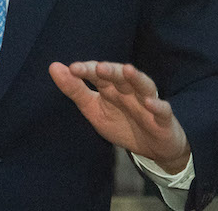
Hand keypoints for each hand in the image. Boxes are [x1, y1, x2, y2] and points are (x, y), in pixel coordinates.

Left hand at [48, 60, 189, 173]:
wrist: (153, 149)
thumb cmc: (122, 124)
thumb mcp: (94, 110)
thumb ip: (75, 90)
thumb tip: (53, 66)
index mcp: (111, 87)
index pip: (98, 74)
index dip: (87, 70)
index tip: (72, 69)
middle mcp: (129, 90)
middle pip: (120, 76)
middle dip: (110, 70)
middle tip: (99, 67)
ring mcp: (148, 103)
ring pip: (143, 86)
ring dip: (136, 78)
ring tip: (126, 70)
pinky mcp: (164, 119)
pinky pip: (163, 110)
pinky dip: (157, 105)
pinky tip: (149, 102)